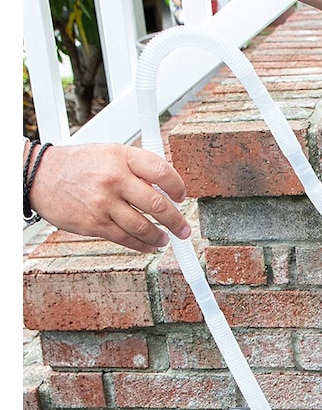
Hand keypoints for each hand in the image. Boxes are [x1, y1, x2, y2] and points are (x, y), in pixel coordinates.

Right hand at [26, 143, 191, 252]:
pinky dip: (142, 245)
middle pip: (157, 204)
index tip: (181, 197)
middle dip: (176, 221)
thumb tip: (165, 190)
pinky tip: (149, 245)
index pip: (160, 171)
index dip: (177, 187)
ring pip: (144, 226)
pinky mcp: (95, 223)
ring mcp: (104, 203)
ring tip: (165, 239)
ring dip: (160, 237)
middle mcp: (113, 178)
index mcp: (120, 156)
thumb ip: (136, 169)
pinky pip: (127, 239)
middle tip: (183, 229)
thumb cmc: (79, 166)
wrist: (39, 176)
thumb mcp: (108, 153)